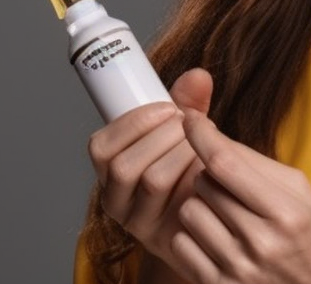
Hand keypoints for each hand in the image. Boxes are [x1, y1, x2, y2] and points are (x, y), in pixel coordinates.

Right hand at [87, 69, 213, 272]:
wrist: (209, 212)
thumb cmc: (189, 166)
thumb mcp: (183, 133)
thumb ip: (188, 104)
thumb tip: (198, 75)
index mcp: (110, 167)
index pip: (100, 146)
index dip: (133, 123)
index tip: (169, 109)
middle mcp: (114, 197)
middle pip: (123, 166)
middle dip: (162, 137)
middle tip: (189, 127)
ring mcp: (135, 220)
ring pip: (151, 181)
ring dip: (181, 154)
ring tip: (199, 145)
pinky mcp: (161, 235)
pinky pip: (175, 204)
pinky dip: (193, 180)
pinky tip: (206, 171)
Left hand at [165, 109, 310, 283]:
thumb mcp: (300, 194)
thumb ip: (258, 165)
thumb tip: (212, 135)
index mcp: (285, 213)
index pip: (226, 164)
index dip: (201, 135)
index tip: (189, 118)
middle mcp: (259, 242)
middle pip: (204, 184)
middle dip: (211, 176)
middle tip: (231, 187)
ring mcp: (236, 269)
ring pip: (188, 212)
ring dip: (201, 205)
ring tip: (224, 215)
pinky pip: (180, 244)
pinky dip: (191, 235)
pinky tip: (214, 238)